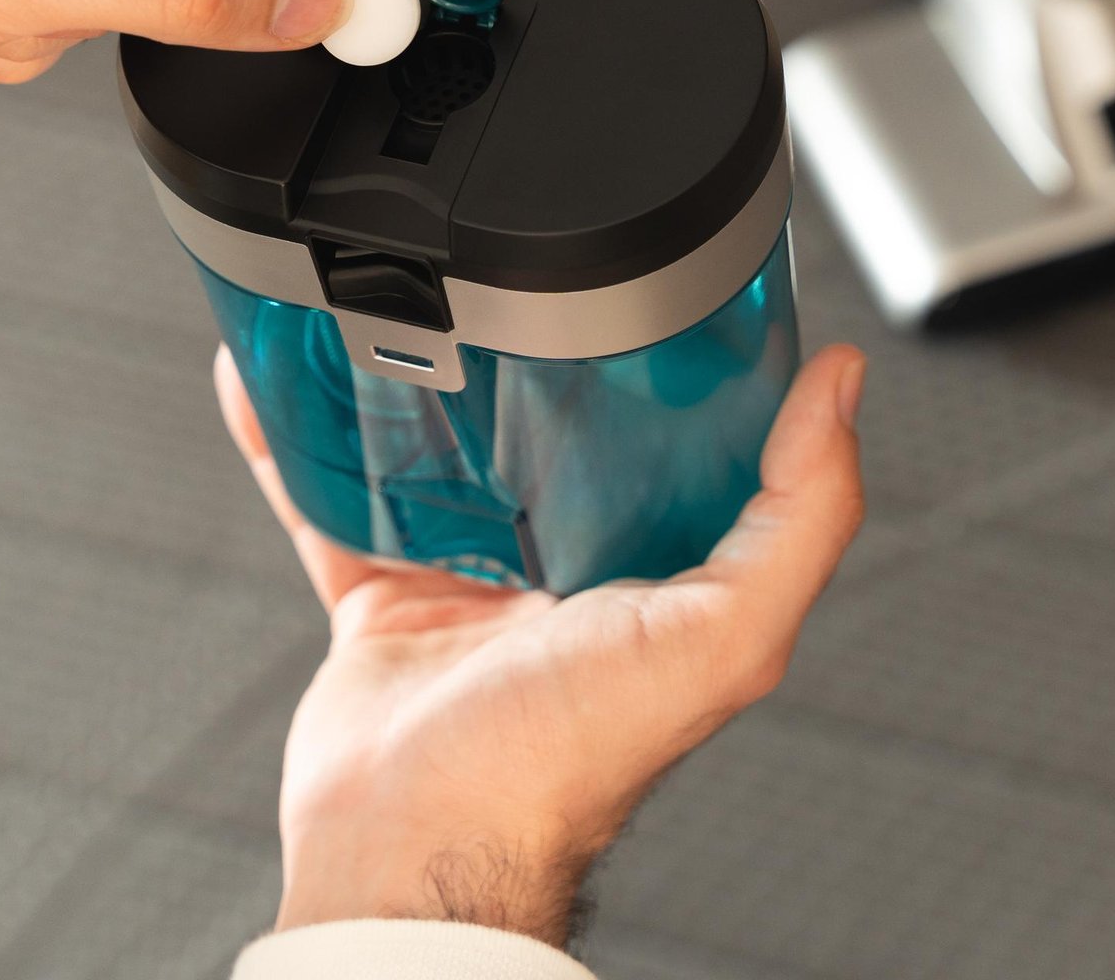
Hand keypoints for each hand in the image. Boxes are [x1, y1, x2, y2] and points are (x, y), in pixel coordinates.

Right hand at [214, 341, 865, 950]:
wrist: (415, 841)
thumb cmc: (563, 760)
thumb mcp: (723, 633)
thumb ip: (802, 515)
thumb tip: (844, 387)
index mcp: (656, 567)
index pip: (683, 443)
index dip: (679, 365)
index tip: (665, 282)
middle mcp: (567, 565)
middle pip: (552, 433)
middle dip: (534, 355)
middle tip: (513, 272)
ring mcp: (469, 573)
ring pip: (439, 450)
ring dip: (414, 381)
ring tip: (395, 299)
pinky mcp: (383, 589)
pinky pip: (333, 495)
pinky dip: (299, 438)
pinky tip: (270, 376)